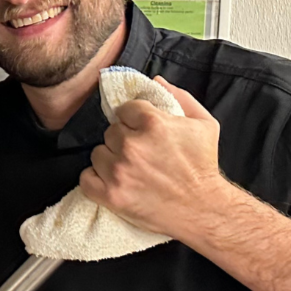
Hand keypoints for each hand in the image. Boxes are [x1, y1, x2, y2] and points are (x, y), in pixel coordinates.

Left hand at [79, 77, 232, 239]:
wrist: (203, 209)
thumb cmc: (203, 166)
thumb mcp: (204, 123)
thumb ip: (180, 97)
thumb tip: (155, 81)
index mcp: (153, 123)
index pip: (125, 109)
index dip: (133, 119)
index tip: (142, 131)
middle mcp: (132, 145)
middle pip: (111, 131)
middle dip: (123, 140)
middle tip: (140, 153)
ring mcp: (118, 171)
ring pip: (98, 153)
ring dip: (110, 159)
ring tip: (129, 169)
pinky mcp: (110, 195)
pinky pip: (86, 178)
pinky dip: (95, 180)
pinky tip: (112, 181)